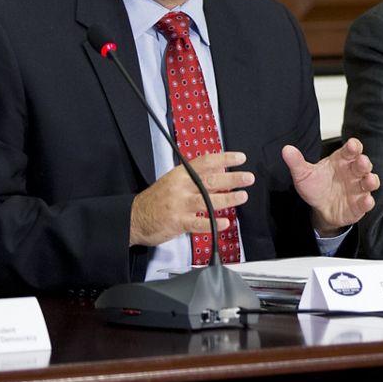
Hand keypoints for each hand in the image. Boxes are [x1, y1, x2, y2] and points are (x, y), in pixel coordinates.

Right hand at [129, 152, 251, 246]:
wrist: (133, 218)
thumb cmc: (155, 200)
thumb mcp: (173, 180)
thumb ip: (194, 175)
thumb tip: (218, 167)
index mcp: (180, 175)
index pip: (205, 162)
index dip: (225, 158)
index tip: (240, 158)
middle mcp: (180, 187)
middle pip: (210, 180)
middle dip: (232, 178)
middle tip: (248, 178)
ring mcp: (179, 205)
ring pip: (207, 200)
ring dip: (228, 199)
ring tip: (242, 196)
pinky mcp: (177, 222)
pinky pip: (198, 223)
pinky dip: (213, 224)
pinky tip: (225, 223)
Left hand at [283, 138, 379, 236]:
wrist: (319, 209)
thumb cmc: (317, 187)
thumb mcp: (304, 174)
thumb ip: (297, 162)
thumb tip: (286, 149)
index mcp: (342, 160)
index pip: (351, 150)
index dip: (354, 146)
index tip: (352, 145)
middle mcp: (353, 172)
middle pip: (363, 164)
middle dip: (364, 162)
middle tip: (361, 161)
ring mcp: (358, 188)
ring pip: (370, 182)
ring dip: (371, 180)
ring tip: (369, 180)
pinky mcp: (360, 205)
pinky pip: (366, 202)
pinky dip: (368, 202)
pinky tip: (366, 201)